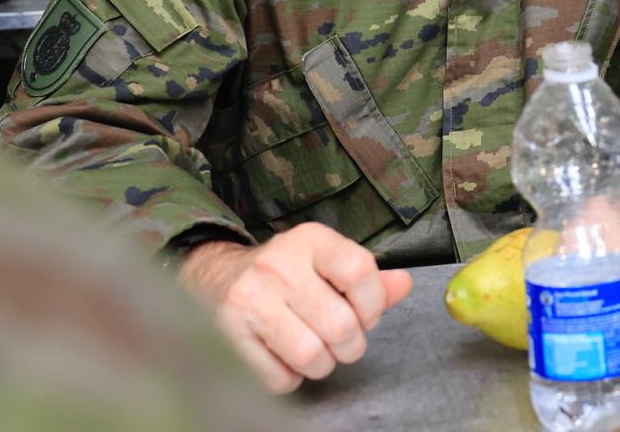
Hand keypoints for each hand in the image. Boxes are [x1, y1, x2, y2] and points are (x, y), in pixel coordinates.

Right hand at [179, 221, 412, 393]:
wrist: (214, 278)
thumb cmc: (285, 274)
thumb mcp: (326, 262)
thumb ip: (369, 278)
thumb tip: (405, 284)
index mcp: (310, 240)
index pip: (361, 271)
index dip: (374, 304)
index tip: (367, 315)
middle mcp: (278, 265)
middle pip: (341, 324)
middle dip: (351, 345)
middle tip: (343, 341)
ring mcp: (250, 300)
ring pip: (311, 355)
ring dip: (322, 364)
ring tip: (315, 350)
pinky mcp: (228, 335)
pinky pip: (279, 378)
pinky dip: (290, 377)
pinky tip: (284, 357)